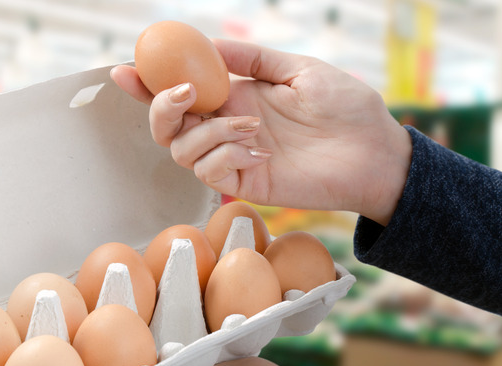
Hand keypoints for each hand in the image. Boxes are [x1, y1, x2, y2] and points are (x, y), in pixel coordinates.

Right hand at [111, 39, 411, 225]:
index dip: (148, 84)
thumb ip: (253, 60)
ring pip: (183, 150)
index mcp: (237, 97)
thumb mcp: (299, 70)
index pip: (182, 92)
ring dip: (209, 132)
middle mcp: (228, 127)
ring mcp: (236, 157)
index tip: (124, 70)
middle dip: (162, 107)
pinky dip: (226, 156)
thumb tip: (208, 46)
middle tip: (186, 93)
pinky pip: (211, 172)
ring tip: (253, 125)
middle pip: (168, 126)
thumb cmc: (347, 108)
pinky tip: (259, 148)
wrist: (377, 151)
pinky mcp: (248, 183)